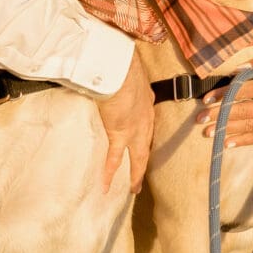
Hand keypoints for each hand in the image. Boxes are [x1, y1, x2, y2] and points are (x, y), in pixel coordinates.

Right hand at [97, 56, 154, 192]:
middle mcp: (145, 118)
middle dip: (145, 161)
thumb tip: (106, 73)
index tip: (142, 144)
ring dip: (136, 174)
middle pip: (147, 145)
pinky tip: (105, 186)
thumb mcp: (125, 71)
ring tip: (133, 188)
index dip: (145, 135)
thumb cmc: (120, 64)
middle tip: (143, 176)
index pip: (147, 123)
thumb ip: (119, 77)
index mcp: (146, 101)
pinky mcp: (120, 134)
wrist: (119, 69)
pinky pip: (114, 159)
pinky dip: (108, 174)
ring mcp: (135, 129)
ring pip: (138, 157)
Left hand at [201, 55, 252, 148]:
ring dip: (225, 130)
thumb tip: (239, 68)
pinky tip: (227, 143)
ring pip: (247, 126)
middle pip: (241, 110)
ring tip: (206, 133)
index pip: (243, 90)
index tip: (206, 98)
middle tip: (199, 119)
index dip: (223, 94)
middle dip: (218, 115)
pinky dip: (242, 141)